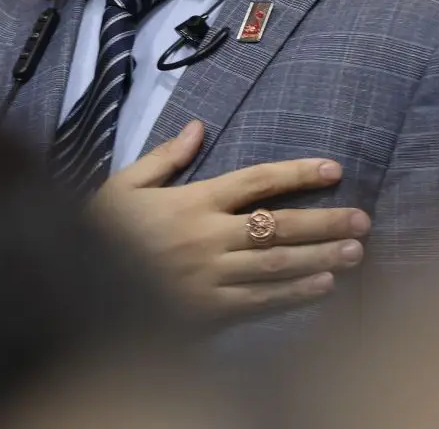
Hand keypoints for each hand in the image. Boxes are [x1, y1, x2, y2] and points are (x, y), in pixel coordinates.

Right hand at [90, 119, 370, 317]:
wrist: (75, 285)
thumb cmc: (101, 231)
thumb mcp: (125, 184)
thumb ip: (165, 158)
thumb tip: (197, 128)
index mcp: (193, 200)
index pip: (257, 180)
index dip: (298, 174)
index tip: (334, 170)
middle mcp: (208, 235)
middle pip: (279, 224)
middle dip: (326, 221)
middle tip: (363, 220)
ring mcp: (210, 275)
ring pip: (277, 264)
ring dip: (322, 257)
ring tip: (356, 252)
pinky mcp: (207, 310)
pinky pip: (260, 301)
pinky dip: (294, 294)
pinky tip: (324, 287)